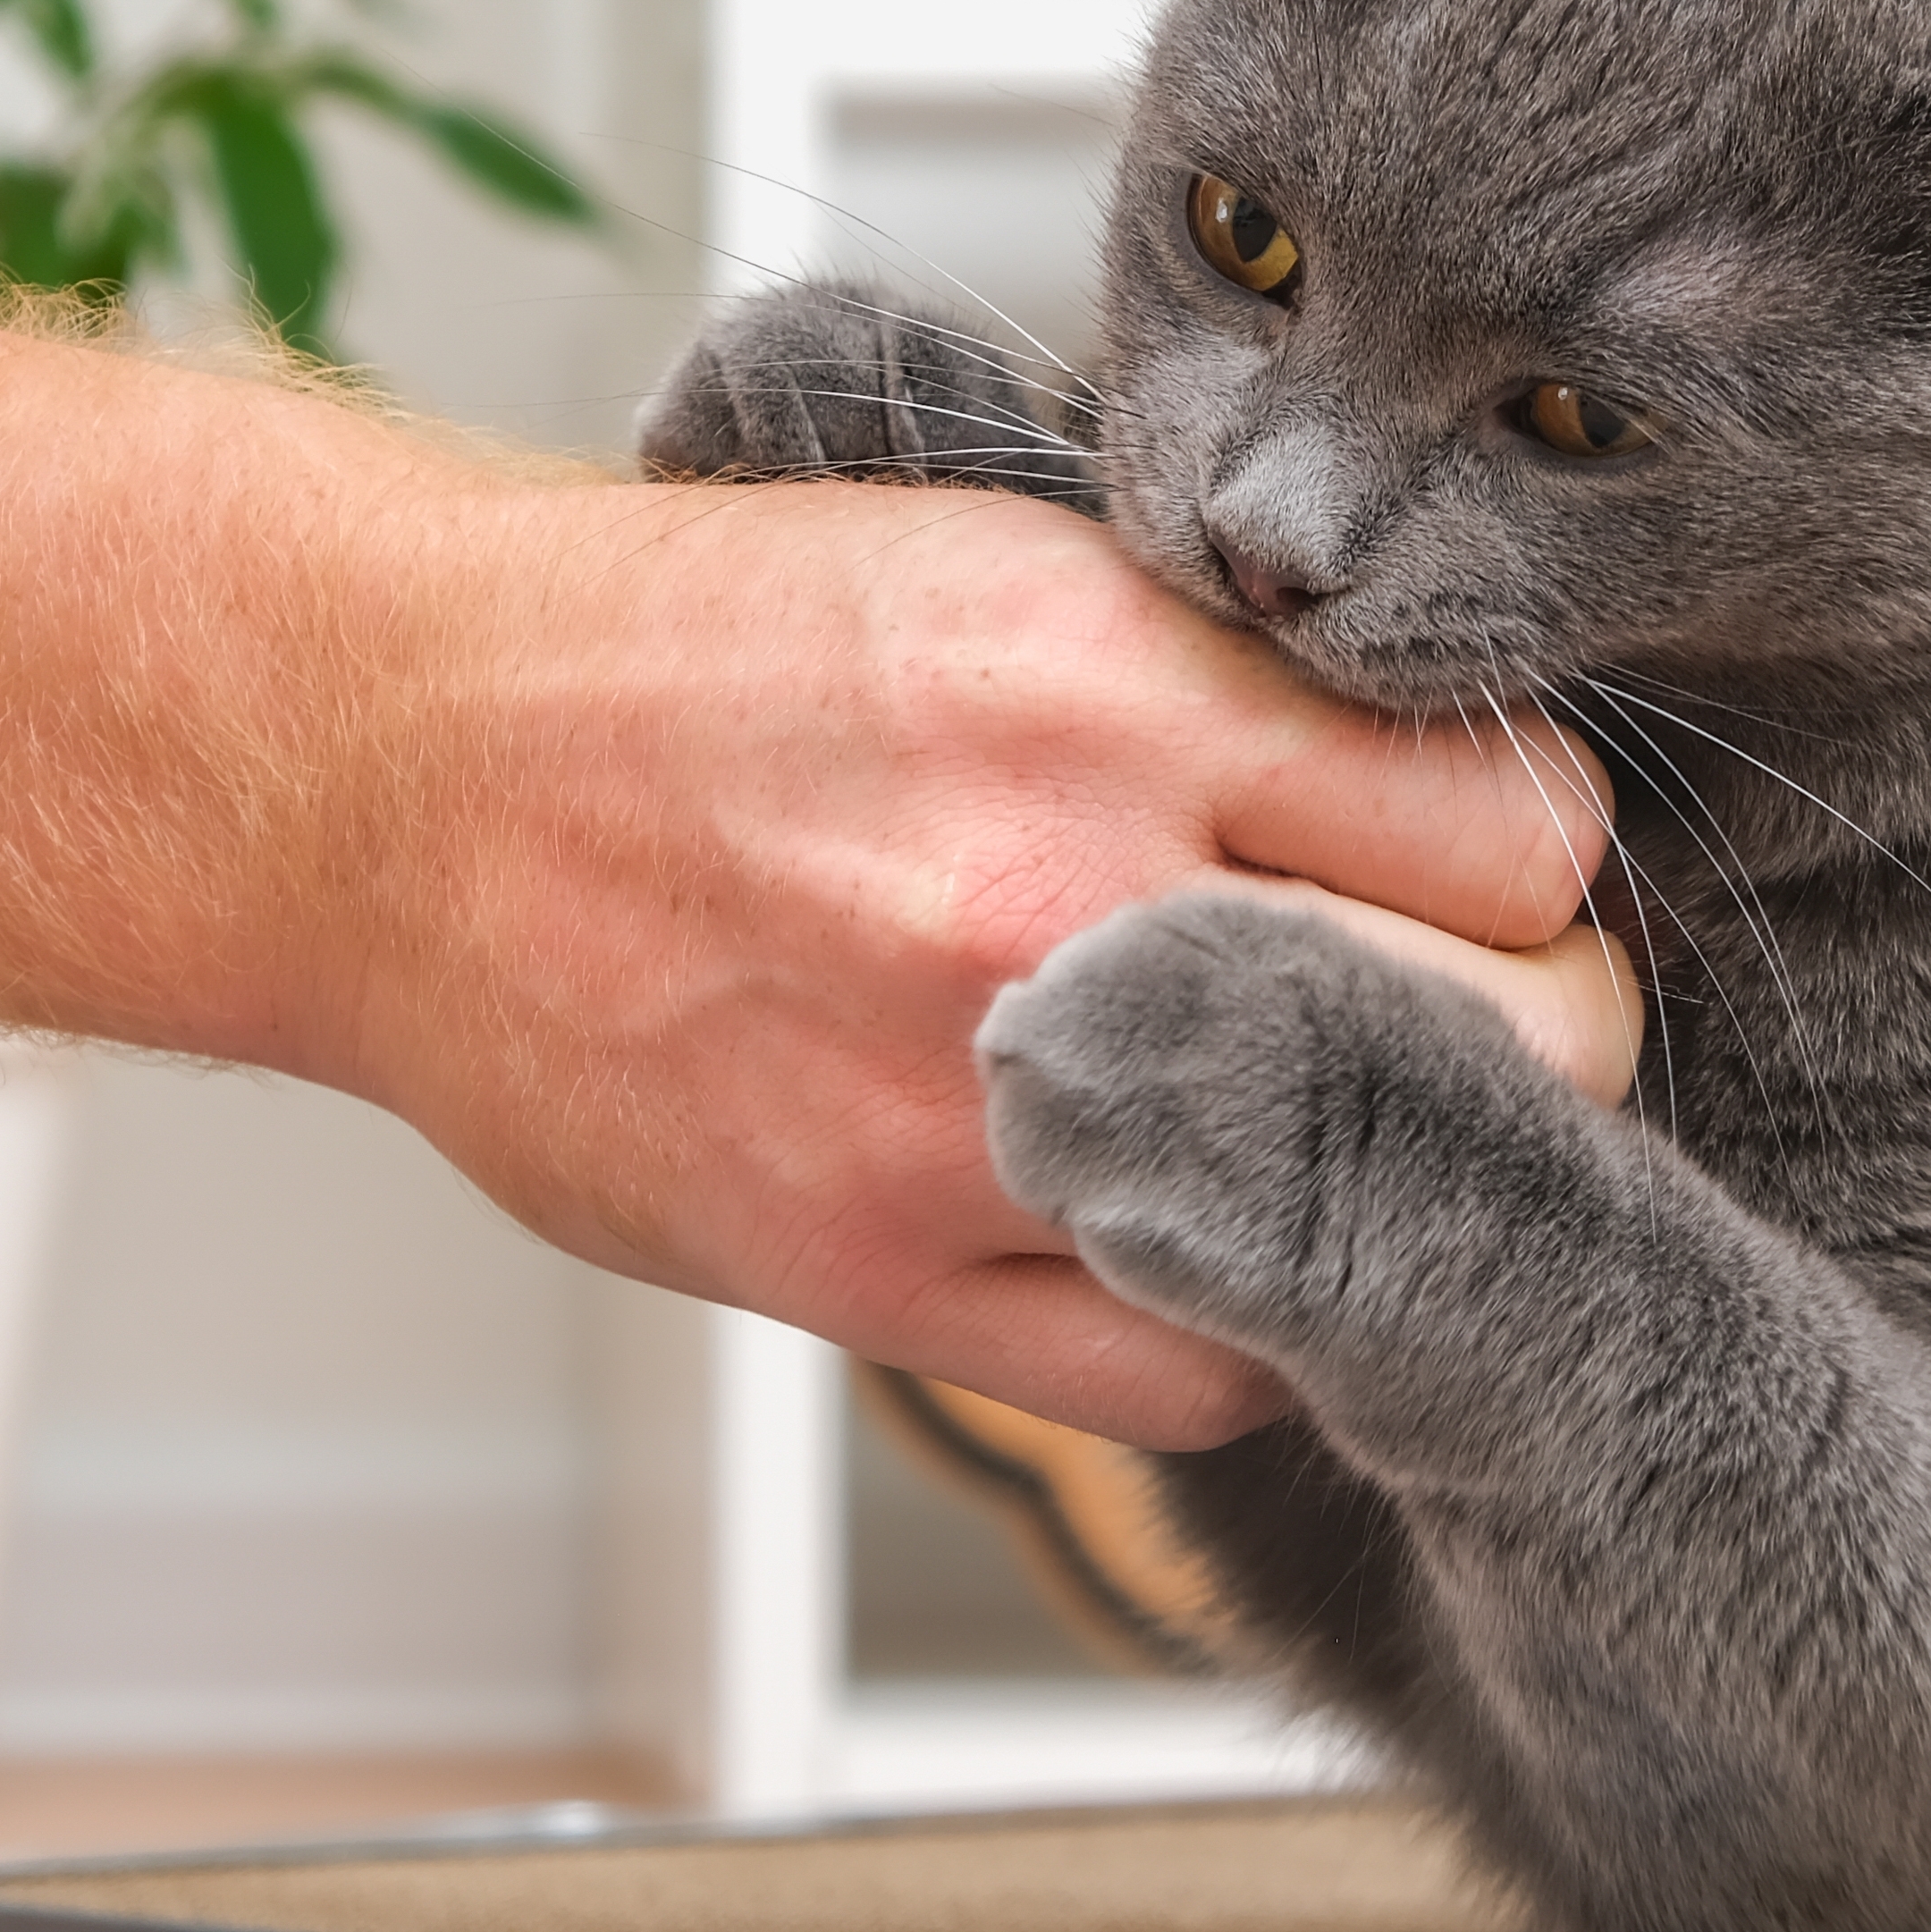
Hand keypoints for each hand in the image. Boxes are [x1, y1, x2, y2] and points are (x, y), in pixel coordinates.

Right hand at [318, 473, 1622, 1445]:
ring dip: (1385, 1179)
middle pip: (1523, 1033)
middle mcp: (1055, 882)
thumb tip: (1484, 778)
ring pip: (1370, 1213)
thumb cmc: (688, 655)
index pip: (1529, 823)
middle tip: (1469, 1012)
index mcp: (1106, 674)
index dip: (1543, 857)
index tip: (1496, 868)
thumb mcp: (994, 560)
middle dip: (1540, 1028)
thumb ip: (1233, 677)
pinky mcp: (870, 1262)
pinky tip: (1187, 1221)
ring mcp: (964, 1096)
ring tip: (1314, 1111)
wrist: (387, 771)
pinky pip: (1194, 1372)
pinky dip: (1233, 1316)